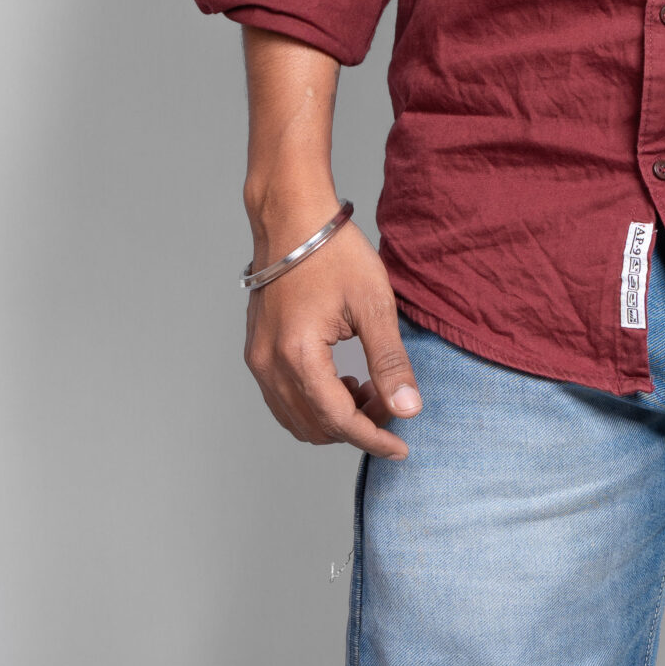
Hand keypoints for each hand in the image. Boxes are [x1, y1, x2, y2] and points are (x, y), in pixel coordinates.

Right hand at [243, 213, 421, 458]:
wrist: (292, 218)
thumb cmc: (333, 252)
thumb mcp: (373, 305)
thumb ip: (390, 362)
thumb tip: (408, 408)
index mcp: (298, 355)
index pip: (338, 421)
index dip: (373, 439)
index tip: (401, 447)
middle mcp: (269, 364)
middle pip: (315, 426)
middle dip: (357, 425)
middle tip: (390, 402)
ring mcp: (257, 359)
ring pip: (295, 418)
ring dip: (334, 418)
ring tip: (368, 389)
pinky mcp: (256, 350)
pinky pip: (282, 399)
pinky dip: (313, 404)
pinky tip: (342, 380)